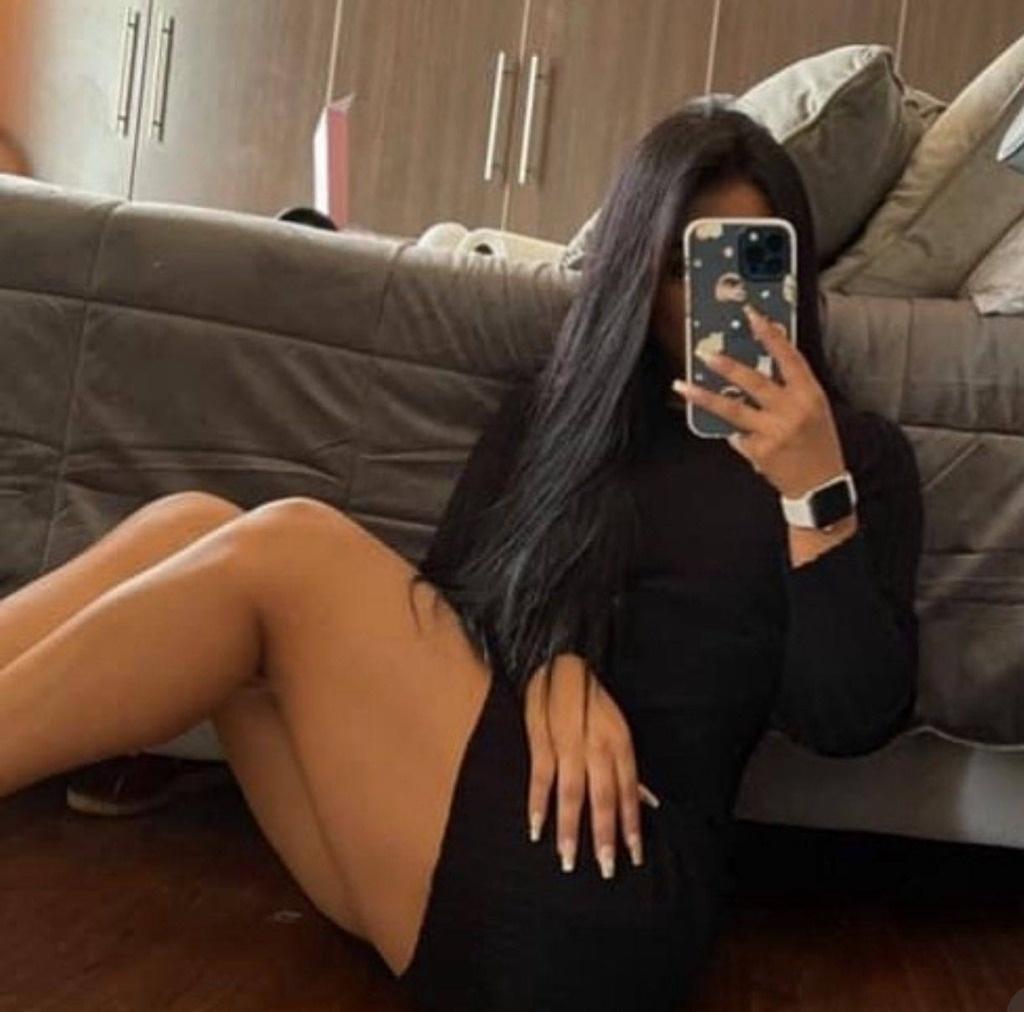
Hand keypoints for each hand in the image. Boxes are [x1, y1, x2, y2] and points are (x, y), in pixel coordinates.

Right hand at [523, 652, 659, 878]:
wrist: (562, 664)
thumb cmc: (594, 702)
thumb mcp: (619, 730)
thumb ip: (629, 768)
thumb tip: (648, 802)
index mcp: (620, 744)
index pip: (629, 792)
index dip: (631, 824)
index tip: (634, 855)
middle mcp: (598, 746)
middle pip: (603, 798)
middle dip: (604, 835)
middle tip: (605, 868)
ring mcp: (569, 744)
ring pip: (572, 794)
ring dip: (570, 829)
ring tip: (568, 860)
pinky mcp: (541, 740)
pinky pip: (541, 778)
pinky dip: (538, 804)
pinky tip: (537, 829)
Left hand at [672, 304, 846, 498]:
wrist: (820, 485)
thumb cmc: (818, 444)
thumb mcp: (815, 410)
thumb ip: (791, 389)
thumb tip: (759, 366)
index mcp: (810, 394)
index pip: (789, 357)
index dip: (770, 335)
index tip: (752, 315)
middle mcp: (792, 410)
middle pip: (754, 382)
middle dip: (727, 366)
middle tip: (705, 354)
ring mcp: (773, 432)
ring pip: (732, 409)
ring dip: (704, 396)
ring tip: (682, 386)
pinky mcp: (758, 451)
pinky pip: (736, 436)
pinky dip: (736, 434)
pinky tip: (747, 440)